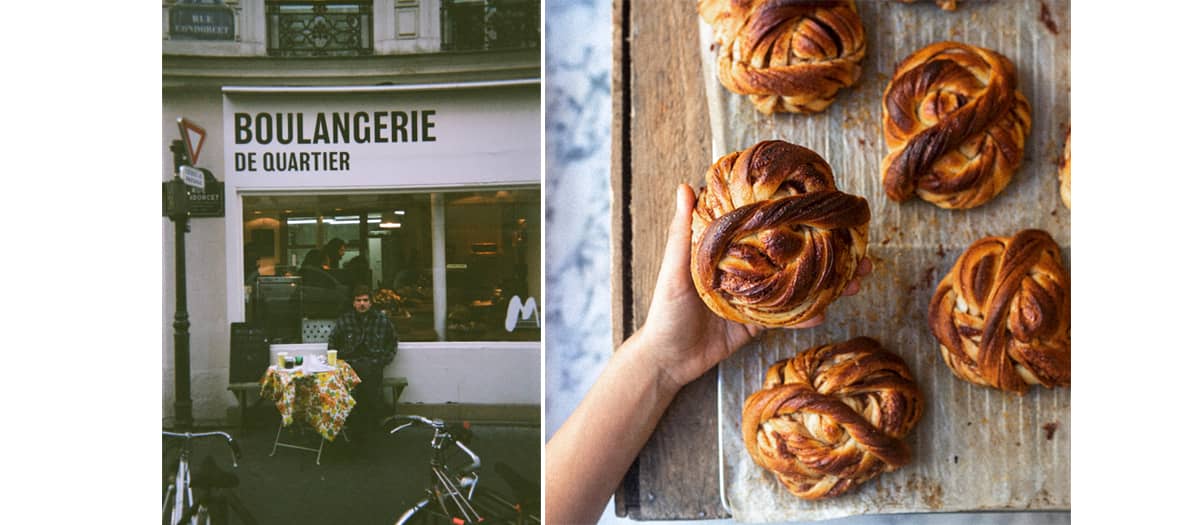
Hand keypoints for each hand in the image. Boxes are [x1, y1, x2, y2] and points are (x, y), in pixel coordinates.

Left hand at [632, 184, 871, 387]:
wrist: (666, 360)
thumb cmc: (664, 310)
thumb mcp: (673, 271)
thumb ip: (682, 232)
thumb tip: (685, 186)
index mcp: (728, 249)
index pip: (766, 226)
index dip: (796, 216)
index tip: (827, 206)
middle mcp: (746, 269)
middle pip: (792, 255)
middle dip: (828, 252)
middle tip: (859, 250)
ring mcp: (756, 296)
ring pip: (798, 285)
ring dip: (828, 283)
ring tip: (856, 280)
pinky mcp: (758, 324)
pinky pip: (788, 317)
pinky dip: (808, 315)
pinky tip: (826, 311)